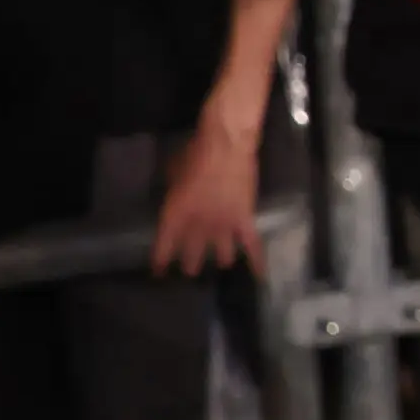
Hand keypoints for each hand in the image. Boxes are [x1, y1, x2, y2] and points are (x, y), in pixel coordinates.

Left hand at [150, 109, 267, 276]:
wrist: (226, 144)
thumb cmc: (195, 152)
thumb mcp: (173, 173)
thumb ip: (174, 192)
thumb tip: (176, 197)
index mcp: (176, 214)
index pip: (164, 246)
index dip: (161, 261)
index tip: (159, 271)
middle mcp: (198, 226)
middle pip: (192, 255)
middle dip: (190, 264)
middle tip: (190, 267)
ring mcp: (224, 225)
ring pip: (222, 255)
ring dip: (219, 259)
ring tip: (220, 262)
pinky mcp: (245, 220)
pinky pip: (252, 246)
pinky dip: (256, 261)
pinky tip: (259, 275)